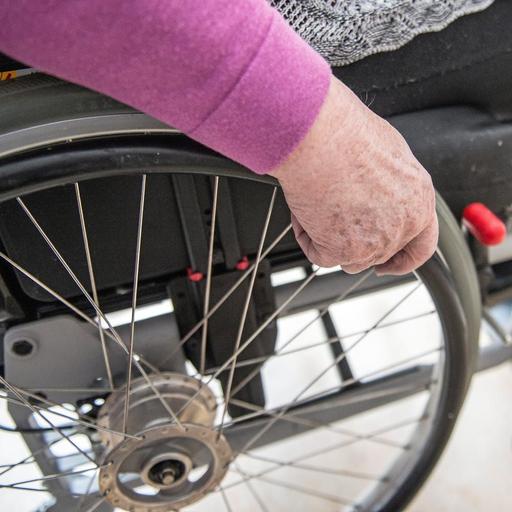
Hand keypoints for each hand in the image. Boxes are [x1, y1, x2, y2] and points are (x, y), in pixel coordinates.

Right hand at [269, 76, 437, 274]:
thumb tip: (375, 193)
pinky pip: (319, 254)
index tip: (388, 265)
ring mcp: (372, 243)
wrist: (321, 137)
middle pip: (378, 254)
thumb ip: (390, 185)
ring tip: (318, 205)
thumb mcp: (388, 154)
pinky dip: (307, 235)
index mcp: (418, 201)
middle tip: (334, 222)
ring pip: (348, 259)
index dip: (403, 260)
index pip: (421, 247)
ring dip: (330, 238)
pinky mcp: (340, 251)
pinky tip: (304, 211)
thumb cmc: (348, 135)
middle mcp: (400, 226)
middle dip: (354, 242)